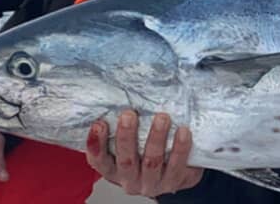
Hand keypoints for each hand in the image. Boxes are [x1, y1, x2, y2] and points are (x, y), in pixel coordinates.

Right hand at [85, 110, 202, 196]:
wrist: (175, 175)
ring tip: (162, 117)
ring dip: (156, 138)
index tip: (98, 123)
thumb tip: (121, 95)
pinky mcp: (173, 182)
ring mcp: (151, 183)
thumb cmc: (147, 153)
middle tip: (128, 115)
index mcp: (114, 170)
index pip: (99, 160)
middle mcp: (130, 180)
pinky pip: (176, 165)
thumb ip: (124, 128)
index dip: (96, 144)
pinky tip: (183, 131)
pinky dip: (179, 148)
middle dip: (126, 136)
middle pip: (126, 160)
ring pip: (152, 162)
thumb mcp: (131, 145)